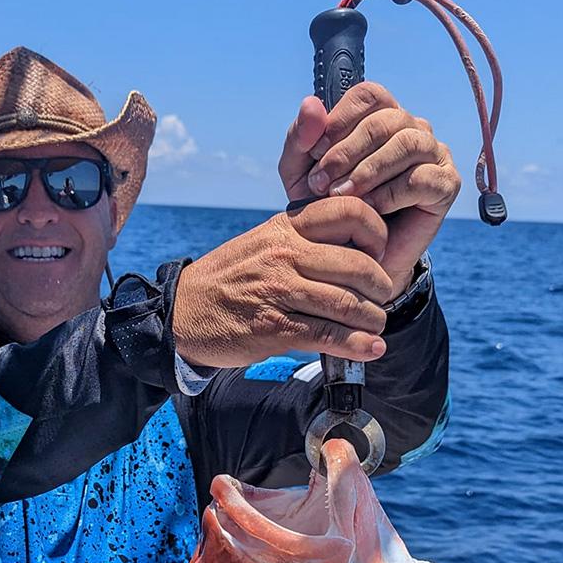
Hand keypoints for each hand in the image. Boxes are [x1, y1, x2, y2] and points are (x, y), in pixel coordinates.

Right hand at [171, 197, 393, 368]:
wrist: (181, 313)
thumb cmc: (227, 279)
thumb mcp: (262, 242)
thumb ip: (302, 240)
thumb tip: (351, 249)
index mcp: (286, 227)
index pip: (350, 212)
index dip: (377, 233)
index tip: (378, 255)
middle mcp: (285, 254)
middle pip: (358, 264)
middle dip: (381, 287)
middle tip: (381, 299)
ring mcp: (279, 291)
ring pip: (347, 303)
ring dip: (373, 320)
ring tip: (376, 328)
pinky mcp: (273, 328)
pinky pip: (327, 335)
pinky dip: (357, 345)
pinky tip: (370, 350)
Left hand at [279, 83, 459, 297]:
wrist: (354, 262)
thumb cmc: (330, 212)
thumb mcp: (301, 176)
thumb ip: (300, 141)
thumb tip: (311, 104)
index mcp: (382, 117)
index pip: (368, 96)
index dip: (339, 121)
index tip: (314, 156)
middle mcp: (413, 129)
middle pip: (386, 119)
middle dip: (348, 152)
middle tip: (321, 183)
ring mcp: (434, 154)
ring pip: (407, 143)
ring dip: (369, 170)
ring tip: (342, 196)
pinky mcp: (446, 185)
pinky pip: (421, 178)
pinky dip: (390, 193)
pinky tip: (370, 209)